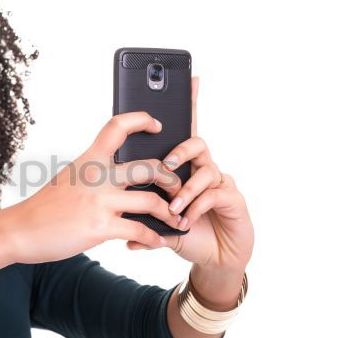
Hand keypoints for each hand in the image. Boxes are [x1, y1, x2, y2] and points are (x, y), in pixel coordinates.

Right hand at [0, 111, 184, 263]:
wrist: (19, 230)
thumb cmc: (44, 207)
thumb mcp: (69, 179)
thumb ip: (93, 175)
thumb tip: (117, 178)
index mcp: (89, 159)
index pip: (118, 126)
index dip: (142, 120)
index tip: (157, 124)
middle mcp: (97, 176)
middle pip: (150, 166)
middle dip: (172, 178)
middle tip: (179, 187)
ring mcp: (100, 201)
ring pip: (151, 200)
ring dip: (170, 212)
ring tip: (176, 220)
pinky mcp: (100, 227)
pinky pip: (139, 230)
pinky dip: (155, 237)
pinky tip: (159, 241)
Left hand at [127, 76, 254, 274]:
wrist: (214, 259)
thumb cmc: (185, 232)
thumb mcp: (154, 221)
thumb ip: (136, 212)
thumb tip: (105, 214)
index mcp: (181, 167)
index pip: (184, 130)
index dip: (190, 104)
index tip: (192, 78)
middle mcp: (202, 169)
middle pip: (196, 142)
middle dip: (180, 150)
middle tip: (167, 164)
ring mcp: (219, 182)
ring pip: (206, 169)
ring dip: (186, 188)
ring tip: (173, 207)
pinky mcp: (232, 199)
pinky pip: (215, 194)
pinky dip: (197, 207)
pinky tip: (186, 220)